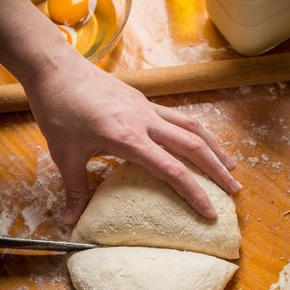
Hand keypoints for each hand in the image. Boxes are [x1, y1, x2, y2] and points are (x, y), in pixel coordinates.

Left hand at [23, 48, 240, 224]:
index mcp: (128, 139)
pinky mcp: (143, 99)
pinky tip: (197, 140)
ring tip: (230, 165)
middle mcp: (145, 122)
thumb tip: (71, 221)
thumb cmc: (58, 110)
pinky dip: (195, 131)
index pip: (172, 171)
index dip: (195, 193)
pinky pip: (178, 115)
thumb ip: (75, 189)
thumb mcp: (64, 155)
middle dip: (217, 170)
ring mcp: (146, 107)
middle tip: (235, 190)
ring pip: (192, 126)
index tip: (210, 212)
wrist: (55, 68)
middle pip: (193, 146)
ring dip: (214, 147)